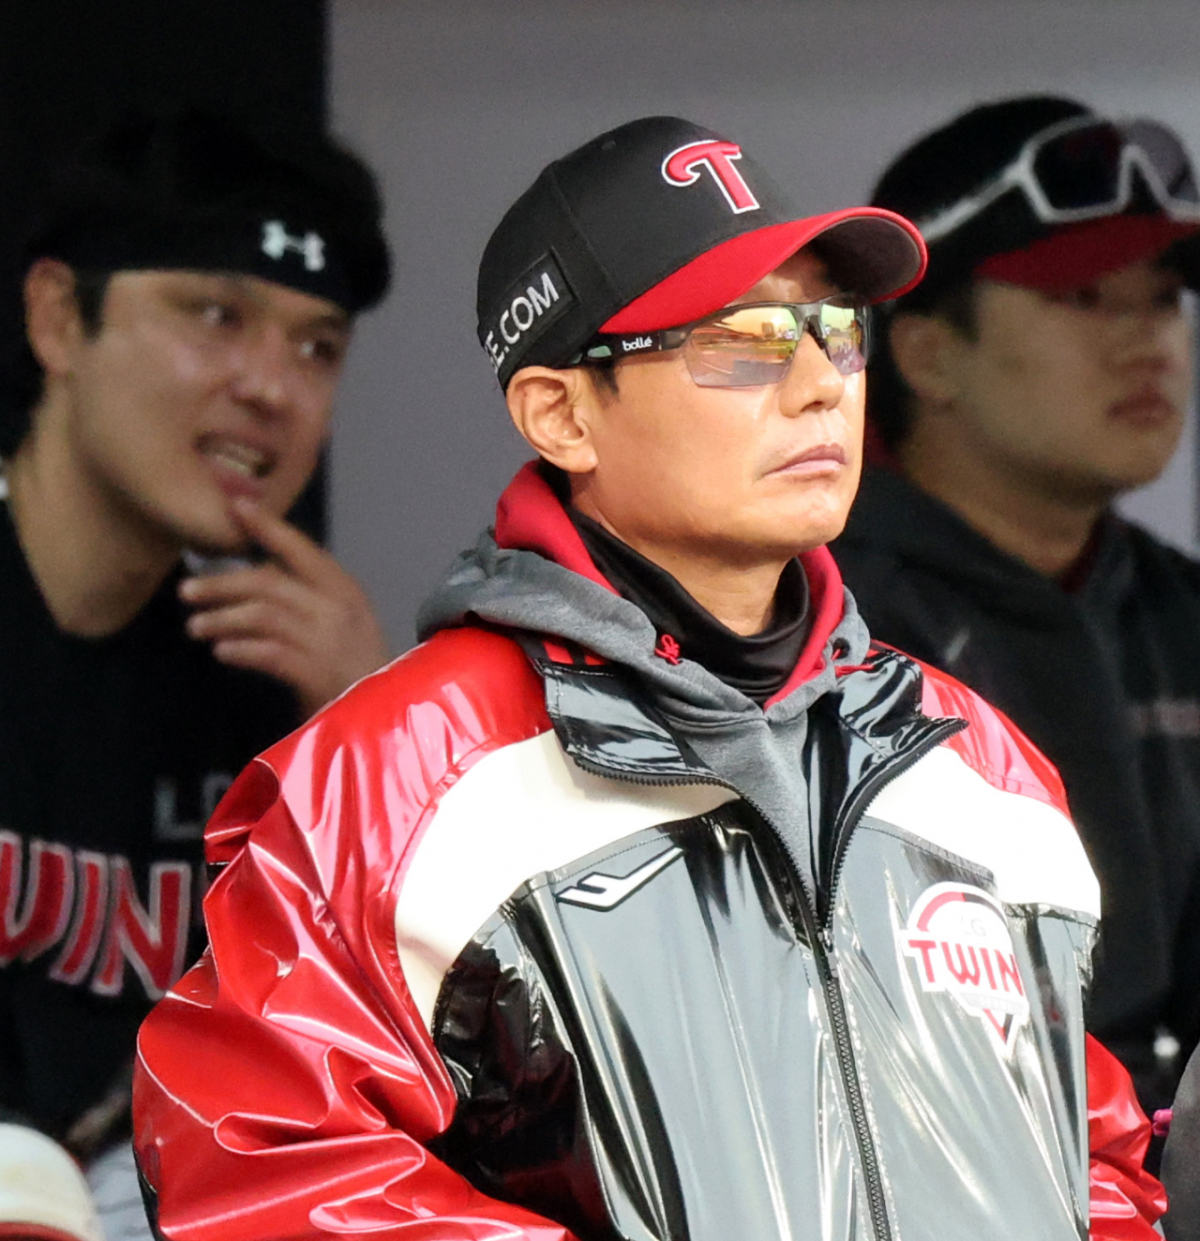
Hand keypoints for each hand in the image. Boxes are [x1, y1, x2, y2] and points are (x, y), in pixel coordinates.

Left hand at [180, 498, 389, 716]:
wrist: (384, 709)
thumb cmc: (357, 663)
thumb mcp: (342, 619)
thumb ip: (308, 595)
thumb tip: (256, 572)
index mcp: (344, 589)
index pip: (302, 550)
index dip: (268, 527)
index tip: (236, 507)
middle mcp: (337, 609)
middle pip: (271, 583)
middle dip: (223, 584)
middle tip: (187, 591)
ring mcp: (326, 641)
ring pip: (263, 616)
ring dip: (223, 619)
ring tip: (197, 627)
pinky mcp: (315, 674)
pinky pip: (268, 654)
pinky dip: (240, 650)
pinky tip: (222, 652)